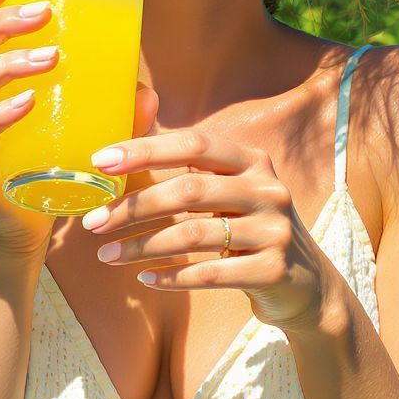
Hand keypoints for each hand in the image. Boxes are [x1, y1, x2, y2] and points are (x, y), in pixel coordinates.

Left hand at [80, 129, 331, 332]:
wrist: (305, 285)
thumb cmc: (248, 227)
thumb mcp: (227, 188)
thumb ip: (185, 160)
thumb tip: (135, 113)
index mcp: (253, 159)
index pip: (194, 144)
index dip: (146, 148)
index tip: (100, 160)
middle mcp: (268, 188)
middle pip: (189, 190)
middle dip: (134, 206)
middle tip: (92, 222)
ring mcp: (275, 230)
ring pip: (195, 235)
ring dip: (143, 246)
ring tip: (106, 255)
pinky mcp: (274, 270)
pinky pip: (211, 273)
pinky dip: (173, 277)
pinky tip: (144, 279)